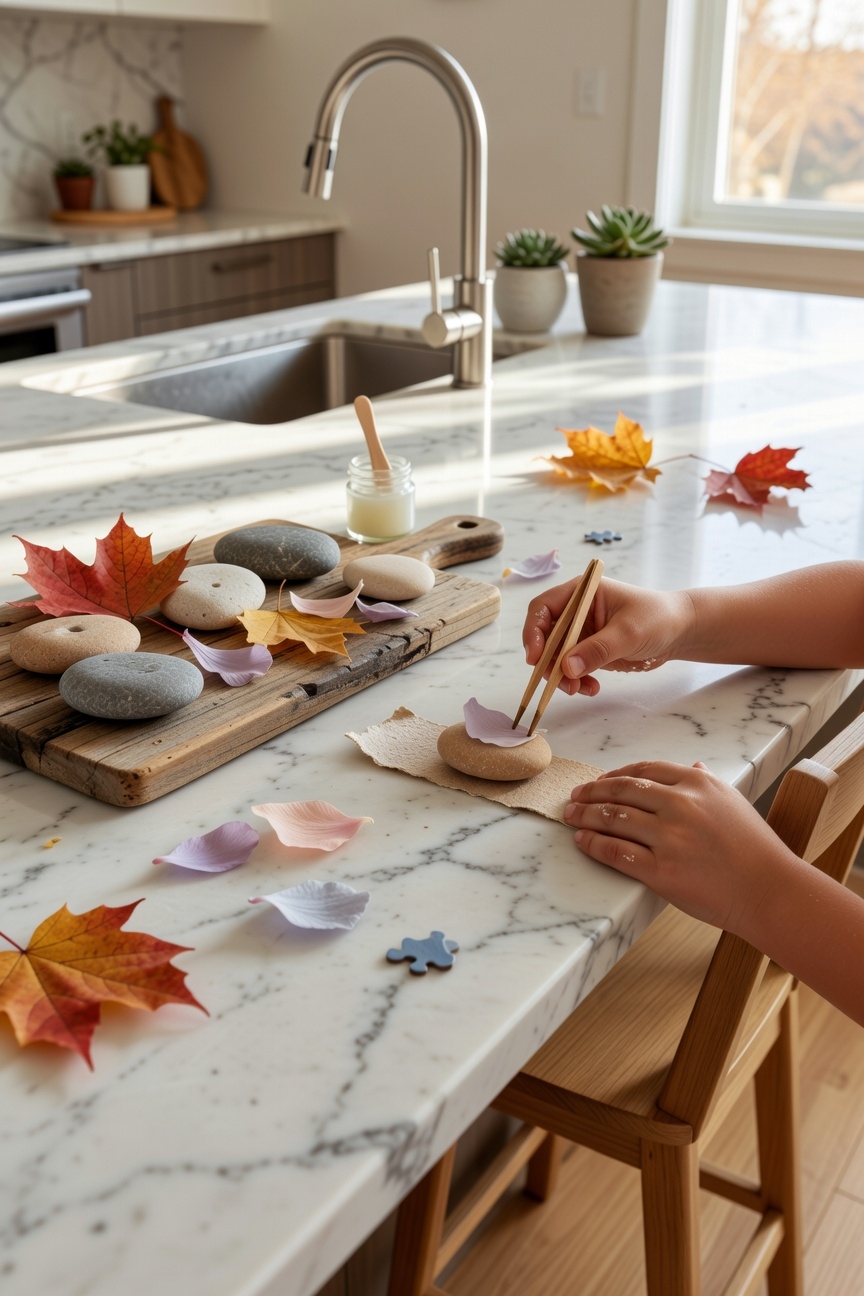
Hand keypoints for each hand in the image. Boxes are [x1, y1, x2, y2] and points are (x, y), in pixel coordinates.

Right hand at [522, 577, 691, 696]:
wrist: (680, 632)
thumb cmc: (657, 619)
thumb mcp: (628, 632)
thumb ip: (597, 649)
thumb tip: (566, 667)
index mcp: (581, 593)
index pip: (543, 608)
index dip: (533, 631)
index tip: (535, 657)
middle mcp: (576, 611)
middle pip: (545, 636)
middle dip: (549, 661)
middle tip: (561, 682)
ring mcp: (581, 632)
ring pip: (556, 657)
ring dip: (562, 676)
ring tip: (580, 689)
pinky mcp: (588, 651)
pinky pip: (570, 668)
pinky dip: (575, 681)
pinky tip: (591, 688)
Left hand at [563, 760, 798, 934]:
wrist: (770, 891)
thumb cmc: (755, 849)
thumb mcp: (734, 803)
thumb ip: (708, 784)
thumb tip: (692, 767)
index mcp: (698, 784)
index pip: (643, 770)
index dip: (614, 775)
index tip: (598, 781)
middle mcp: (681, 805)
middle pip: (621, 790)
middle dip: (591, 792)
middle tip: (574, 797)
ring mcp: (669, 838)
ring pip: (612, 818)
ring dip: (584, 815)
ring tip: (571, 817)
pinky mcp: (661, 871)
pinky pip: (615, 852)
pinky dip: (592, 844)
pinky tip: (581, 840)